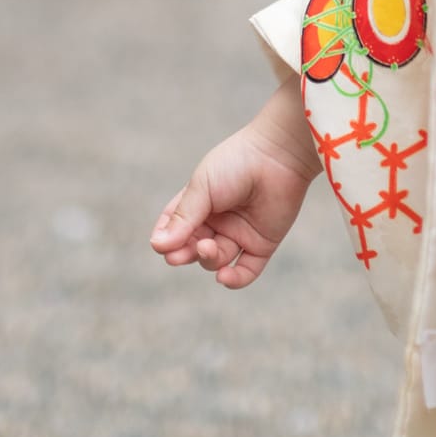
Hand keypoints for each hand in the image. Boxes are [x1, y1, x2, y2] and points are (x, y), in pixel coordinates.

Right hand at [151, 84, 319, 289]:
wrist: (278, 156)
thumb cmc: (236, 164)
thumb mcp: (202, 188)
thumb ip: (183, 218)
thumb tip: (157, 246)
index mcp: (199, 202)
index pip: (175, 227)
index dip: (166, 239)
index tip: (161, 246)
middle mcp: (218, 220)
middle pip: (193, 248)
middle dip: (185, 253)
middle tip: (178, 256)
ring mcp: (239, 234)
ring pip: (215, 260)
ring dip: (208, 259)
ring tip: (208, 247)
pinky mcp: (262, 244)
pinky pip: (246, 271)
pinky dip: (234, 279)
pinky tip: (225, 276)